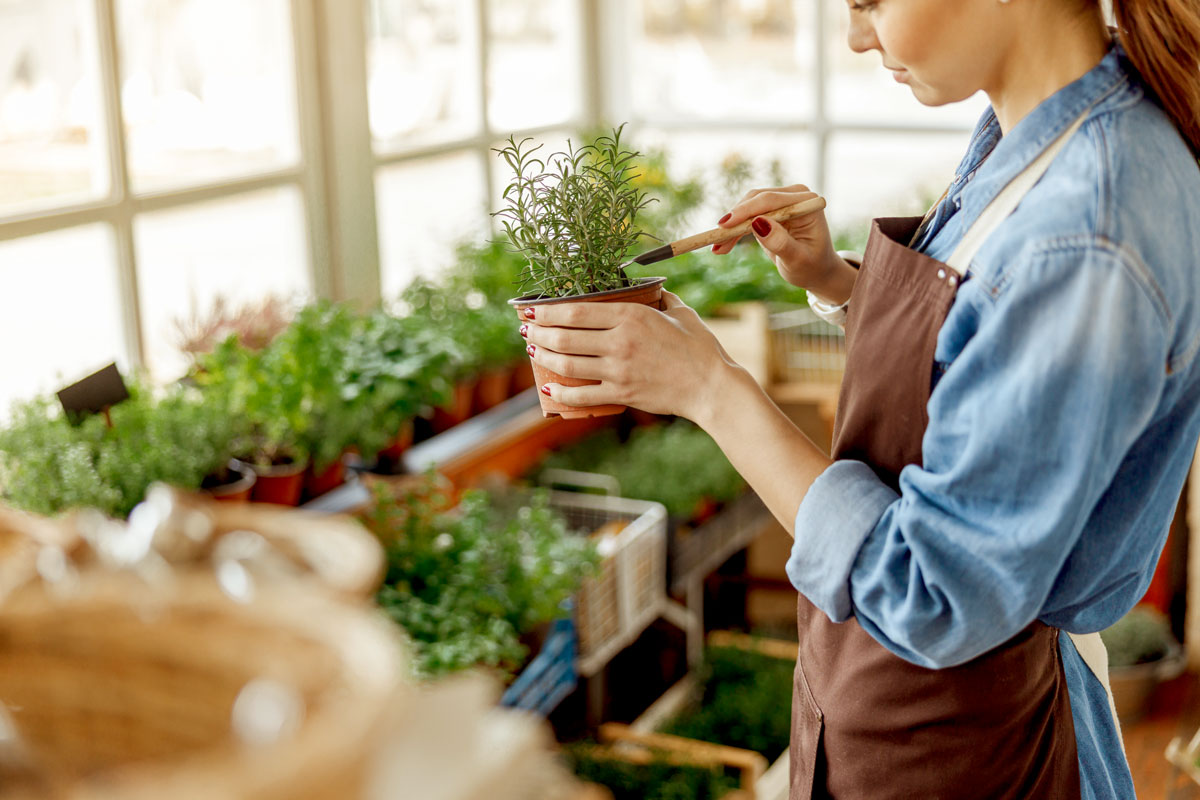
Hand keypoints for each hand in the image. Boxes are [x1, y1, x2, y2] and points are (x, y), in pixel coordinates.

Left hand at [520, 291, 738, 419]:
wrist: (712, 386)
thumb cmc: (700, 348)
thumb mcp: (681, 313)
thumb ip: (661, 298)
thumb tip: (652, 289)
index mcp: (631, 316)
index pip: (577, 311)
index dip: (548, 311)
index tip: (533, 309)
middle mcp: (619, 342)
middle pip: (566, 336)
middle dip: (539, 332)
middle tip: (525, 329)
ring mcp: (618, 370)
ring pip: (568, 364)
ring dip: (544, 356)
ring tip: (533, 350)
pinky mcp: (622, 393)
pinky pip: (582, 395)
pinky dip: (561, 392)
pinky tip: (549, 387)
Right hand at [713, 184, 853, 302]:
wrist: (816, 271)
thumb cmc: (811, 267)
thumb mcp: (797, 260)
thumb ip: (780, 242)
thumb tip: (758, 224)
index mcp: (807, 203)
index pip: (771, 201)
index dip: (745, 212)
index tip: (724, 226)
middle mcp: (795, 196)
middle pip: (756, 200)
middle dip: (734, 221)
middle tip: (716, 242)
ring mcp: (782, 201)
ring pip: (747, 207)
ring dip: (731, 227)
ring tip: (718, 249)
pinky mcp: (771, 210)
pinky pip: (746, 216)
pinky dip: (734, 231)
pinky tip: (722, 247)